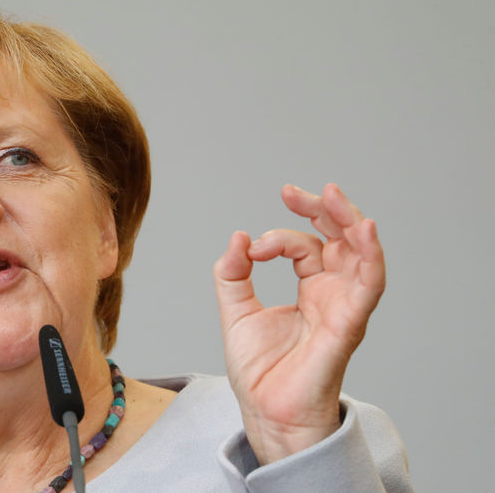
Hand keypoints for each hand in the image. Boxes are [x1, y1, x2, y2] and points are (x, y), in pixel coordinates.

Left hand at [213, 183, 384, 464]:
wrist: (266, 411)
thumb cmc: (260, 370)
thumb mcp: (236, 311)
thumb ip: (233, 274)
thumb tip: (238, 237)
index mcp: (310, 289)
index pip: (306, 245)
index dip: (279, 236)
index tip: (253, 247)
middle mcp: (332, 293)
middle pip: (340, 239)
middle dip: (323, 209)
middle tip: (293, 192)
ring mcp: (343, 306)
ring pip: (360, 254)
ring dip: (349, 220)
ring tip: (331, 194)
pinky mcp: (348, 323)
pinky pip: (369, 285)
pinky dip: (370, 256)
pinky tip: (364, 229)